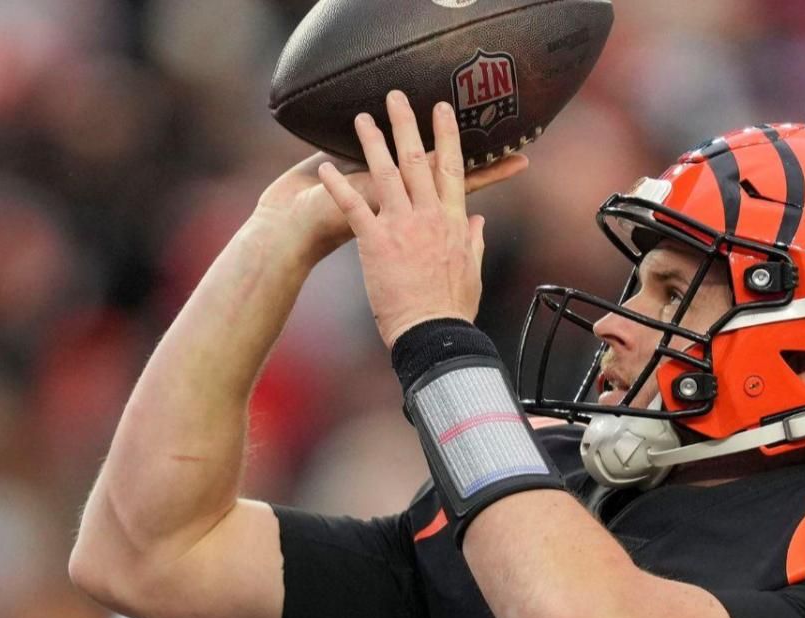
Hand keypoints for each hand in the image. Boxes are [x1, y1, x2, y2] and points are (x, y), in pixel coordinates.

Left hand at [318, 91, 507, 346]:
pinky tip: (324, 167)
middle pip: (419, 160)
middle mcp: (430, 216)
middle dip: (407, 125)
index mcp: (455, 222)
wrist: (434, 334)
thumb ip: (474, 242)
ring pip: (386, 174)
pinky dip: (337, 186)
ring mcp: (403, 227)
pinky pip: (353, 207)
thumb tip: (479, 223)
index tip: (442, 111)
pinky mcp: (376, 242)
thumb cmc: (451, 309)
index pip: (453, 169)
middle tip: (398, 96)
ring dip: (373, 143)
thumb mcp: (471, 272)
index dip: (447, 137)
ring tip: (361, 117)